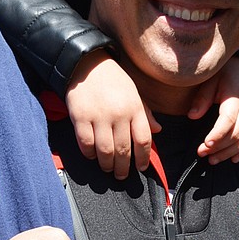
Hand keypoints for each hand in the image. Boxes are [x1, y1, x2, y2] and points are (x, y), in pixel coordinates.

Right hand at [65, 50, 159, 179]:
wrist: (87, 64)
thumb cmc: (114, 80)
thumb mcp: (134, 93)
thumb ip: (145, 114)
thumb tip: (158, 131)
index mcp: (135, 108)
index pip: (144, 140)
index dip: (143, 158)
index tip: (141, 167)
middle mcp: (119, 114)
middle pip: (124, 150)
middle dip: (124, 168)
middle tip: (122, 175)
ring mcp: (99, 116)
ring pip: (105, 151)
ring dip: (107, 165)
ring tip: (108, 168)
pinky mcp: (80, 117)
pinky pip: (86, 144)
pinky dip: (90, 154)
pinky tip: (92, 155)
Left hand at [191, 56, 238, 163]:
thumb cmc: (226, 73)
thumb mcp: (211, 81)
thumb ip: (202, 99)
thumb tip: (192, 116)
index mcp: (236, 100)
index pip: (228, 121)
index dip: (217, 135)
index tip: (204, 145)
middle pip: (236, 135)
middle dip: (218, 148)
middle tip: (201, 154)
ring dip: (228, 153)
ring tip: (212, 160)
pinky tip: (232, 159)